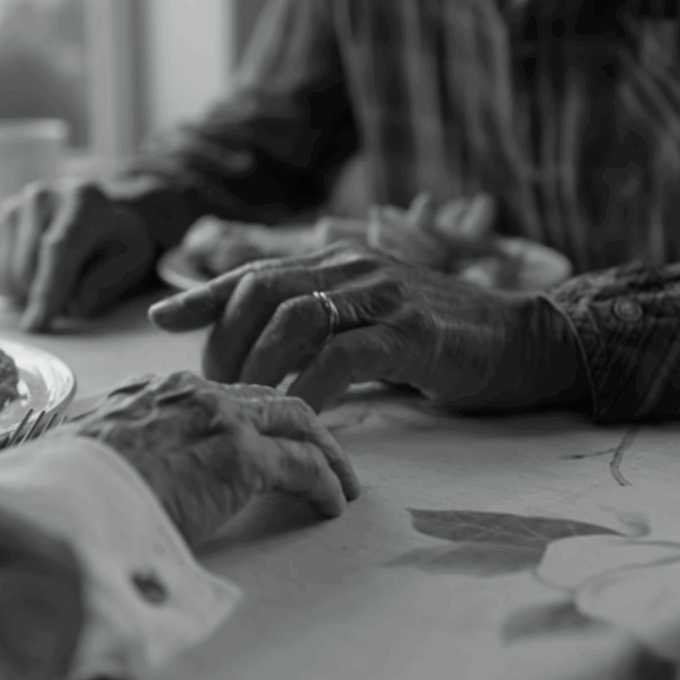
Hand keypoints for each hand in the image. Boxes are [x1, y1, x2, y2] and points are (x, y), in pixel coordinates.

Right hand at [0, 180, 154, 330]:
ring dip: (28, 296)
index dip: (48, 289)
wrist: (95, 219)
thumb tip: (74, 307)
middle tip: (70, 300)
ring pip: (6, 273)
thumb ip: (106, 283)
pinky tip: (34, 280)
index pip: (58, 248)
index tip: (40, 323)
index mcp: (82, 199)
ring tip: (55, 287)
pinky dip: (11, 288)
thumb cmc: (115, 243)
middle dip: (44, 298)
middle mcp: (41, 197)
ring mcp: (12, 209)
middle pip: (26, 266)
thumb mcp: (131, 260)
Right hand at [66, 371, 358, 545]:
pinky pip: (303, 466)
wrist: (57, 505)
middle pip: (268, 399)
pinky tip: (331, 505)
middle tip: (322, 453)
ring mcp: (221, 423)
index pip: (221, 394)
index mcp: (155, 392)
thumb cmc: (59, 494)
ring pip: (297, 423)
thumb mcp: (83, 458)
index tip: (267, 436)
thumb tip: (111, 483)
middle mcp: (193, 394)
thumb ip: (113, 455)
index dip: (252, 414)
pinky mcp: (241, 460)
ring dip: (325, 452)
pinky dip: (324, 483)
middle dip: (301, 426)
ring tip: (341, 482)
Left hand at [148, 242, 586, 413]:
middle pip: (263, 292)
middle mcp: (352, 269)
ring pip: (297, 319)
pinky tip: (301, 415)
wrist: (516, 340)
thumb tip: (257, 350)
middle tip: (221, 388)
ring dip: (263, 367)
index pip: (255, 273)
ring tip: (255, 405)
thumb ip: (313, 327)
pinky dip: (312, 389)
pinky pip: (343, 358)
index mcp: (335, 263)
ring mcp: (383, 296)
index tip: (163, 320)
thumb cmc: (431, 338)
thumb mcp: (361, 323)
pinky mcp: (412, 333)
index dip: (205, 296)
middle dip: (228, 342)